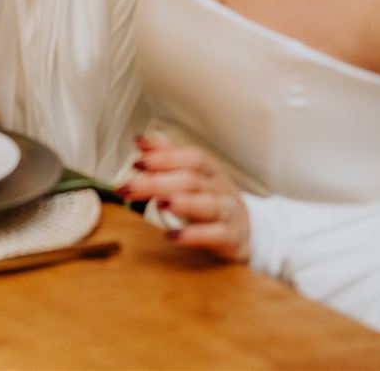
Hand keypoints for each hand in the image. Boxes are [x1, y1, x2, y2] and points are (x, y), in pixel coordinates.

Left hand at [120, 134, 251, 261]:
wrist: (251, 231)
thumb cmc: (213, 200)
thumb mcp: (194, 176)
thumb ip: (167, 158)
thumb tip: (139, 140)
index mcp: (210, 170)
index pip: (191, 157)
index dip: (165, 158)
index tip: (137, 162)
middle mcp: (220, 188)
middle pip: (191, 180)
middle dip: (158, 182)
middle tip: (128, 187)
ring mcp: (228, 212)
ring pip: (207, 204)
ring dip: (181, 203)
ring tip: (158, 203)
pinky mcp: (232, 237)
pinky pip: (215, 235)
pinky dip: (194, 235)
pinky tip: (172, 236)